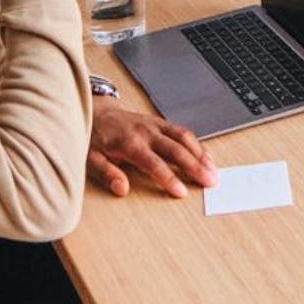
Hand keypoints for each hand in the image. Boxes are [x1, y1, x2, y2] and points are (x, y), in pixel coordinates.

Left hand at [87, 102, 217, 199]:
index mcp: (129, 142)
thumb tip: (121, 188)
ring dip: (201, 154)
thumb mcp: (90, 158)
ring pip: (184, 137)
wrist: (96, 111)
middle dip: (195, 166)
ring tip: (213, 171)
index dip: (168, 178)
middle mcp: (146, 131)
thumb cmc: (93, 137)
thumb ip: (106, 173)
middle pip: (176, 149)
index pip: (153, 163)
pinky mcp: (160, 122)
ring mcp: (155, 125)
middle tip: (210, 182)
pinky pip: (182, 132)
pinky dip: (197, 145)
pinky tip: (206, 157)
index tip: (182, 192)